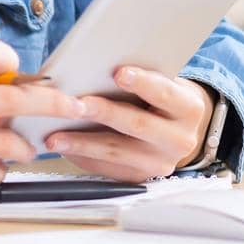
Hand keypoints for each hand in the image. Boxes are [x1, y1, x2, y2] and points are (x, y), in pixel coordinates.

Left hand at [42, 65, 216, 182]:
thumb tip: (97, 64)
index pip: (165, 94)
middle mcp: (180, 140)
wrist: (177, 129)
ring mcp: (161, 164)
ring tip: (55, 136)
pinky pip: (109, 170)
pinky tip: (64, 149)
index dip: (142, 83)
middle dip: (105, 113)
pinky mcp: (141, 178)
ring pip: (118, 153)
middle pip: (138, 125)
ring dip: (83, 143)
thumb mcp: (163, 83)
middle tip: (76, 104)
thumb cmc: (160, 98)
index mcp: (189, 109)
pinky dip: (84, 158)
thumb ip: (141, 77)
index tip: (118, 72)